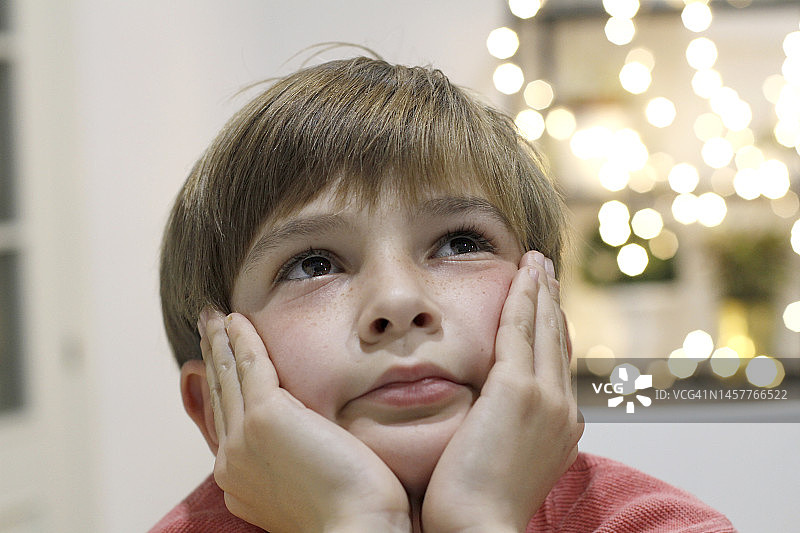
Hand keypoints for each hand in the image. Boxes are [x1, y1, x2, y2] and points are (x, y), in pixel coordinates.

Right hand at [199, 310, 411, 532]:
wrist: (358, 527)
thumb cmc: (352, 510)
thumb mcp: (310, 482)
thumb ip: (295, 454)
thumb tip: (301, 434)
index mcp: (240, 479)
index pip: (225, 421)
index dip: (221, 388)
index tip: (218, 363)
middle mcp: (232, 461)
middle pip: (220, 395)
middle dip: (214, 359)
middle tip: (208, 328)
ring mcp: (243, 439)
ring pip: (229, 376)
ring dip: (221, 341)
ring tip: (214, 317)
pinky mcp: (265, 417)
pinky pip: (250, 365)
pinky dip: (241, 338)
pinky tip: (236, 319)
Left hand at [421, 251, 583, 532]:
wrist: (476, 530)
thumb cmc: (475, 507)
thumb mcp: (502, 464)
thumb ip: (505, 433)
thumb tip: (491, 417)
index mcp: (561, 430)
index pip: (557, 367)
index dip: (553, 331)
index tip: (546, 306)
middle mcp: (562, 410)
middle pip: (557, 341)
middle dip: (551, 302)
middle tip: (546, 271)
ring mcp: (545, 399)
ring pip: (543, 329)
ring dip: (540, 290)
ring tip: (537, 262)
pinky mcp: (517, 390)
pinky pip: (519, 329)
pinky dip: (522, 297)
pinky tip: (521, 272)